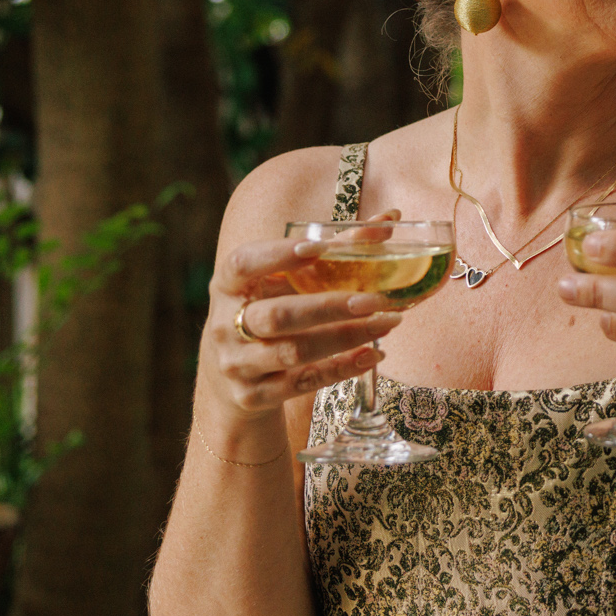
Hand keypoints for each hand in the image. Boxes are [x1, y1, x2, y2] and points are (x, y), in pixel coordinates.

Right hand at [203, 211, 407, 417]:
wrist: (231, 379)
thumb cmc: (268, 311)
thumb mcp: (281, 283)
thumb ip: (332, 250)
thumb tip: (389, 221)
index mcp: (229, 286)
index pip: (243, 264)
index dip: (278, 255)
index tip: (319, 248)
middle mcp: (225, 325)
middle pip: (278, 315)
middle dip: (330, 307)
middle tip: (376, 299)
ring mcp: (237, 364)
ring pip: (293, 351)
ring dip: (345, 337)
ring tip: (387, 323)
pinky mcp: (254, 395)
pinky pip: (303, 383)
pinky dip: (341, 368)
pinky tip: (373, 354)